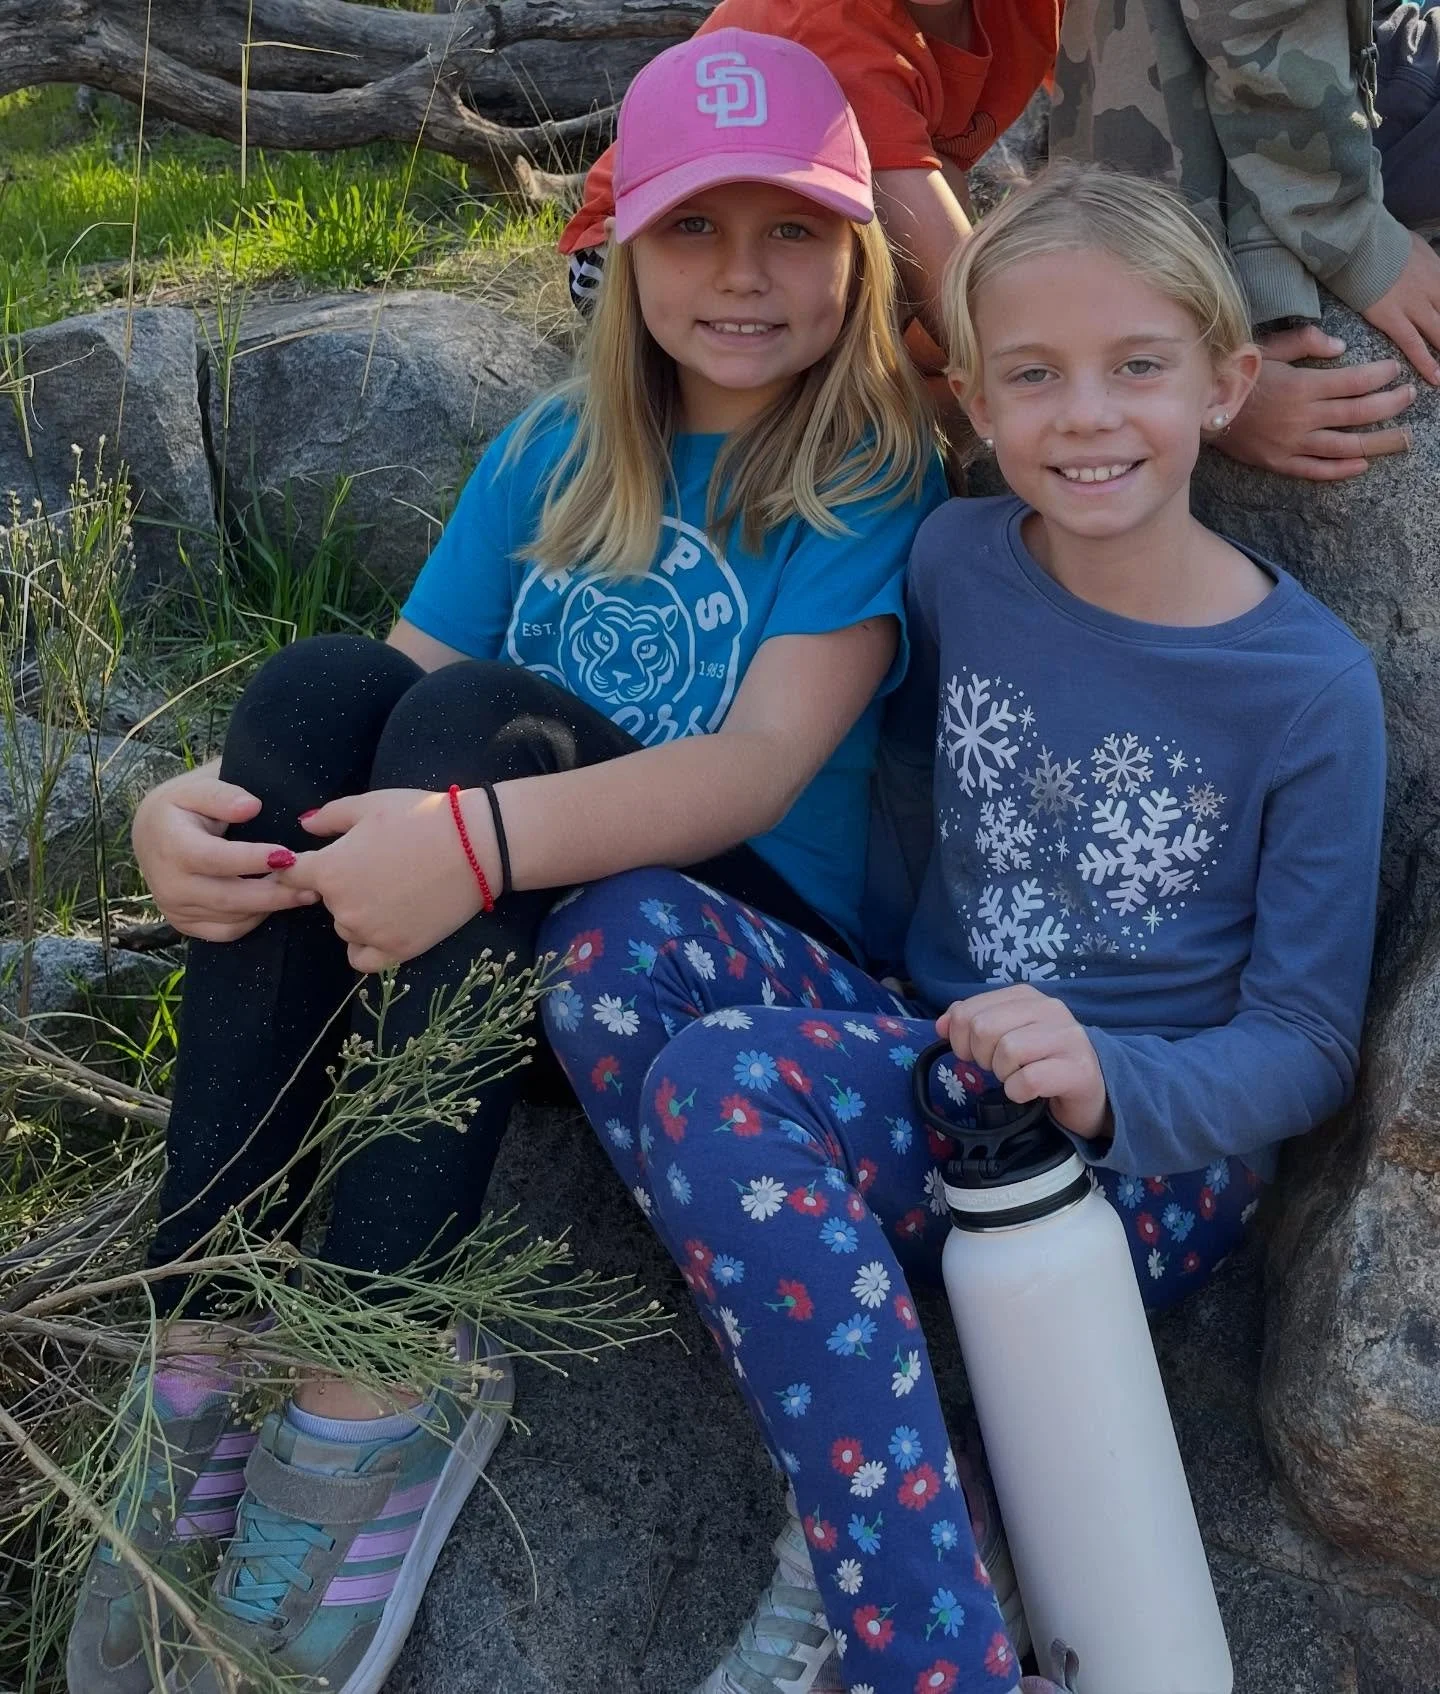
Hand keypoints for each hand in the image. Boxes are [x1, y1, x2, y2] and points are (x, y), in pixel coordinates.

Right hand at [131, 766, 317, 942]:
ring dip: (271, 907)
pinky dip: (255, 920)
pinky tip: (277, 903)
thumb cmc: (183, 805)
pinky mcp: (185, 923)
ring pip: (232, 917)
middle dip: (274, 893)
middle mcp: (169, 883)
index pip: (215, 859)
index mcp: (171, 845)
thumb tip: (251, 806)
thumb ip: (221, 795)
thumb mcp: (196, 787)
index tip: (288, 856)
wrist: (152, 833)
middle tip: (312, 885)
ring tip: (305, 891)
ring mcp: (175, 908)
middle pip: (229, 897)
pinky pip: (226, 931)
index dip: (252, 860)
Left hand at [274, 788, 494, 972]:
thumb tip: (304, 825)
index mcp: (328, 870)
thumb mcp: (369, 805)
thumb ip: (329, 817)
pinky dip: (367, 944)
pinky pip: (362, 958)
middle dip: (341, 885)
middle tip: (377, 866)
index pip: (289, 875)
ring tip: (393, 889)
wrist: (475, 846)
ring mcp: (369, 933)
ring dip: (357, 913)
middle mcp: (341, 907)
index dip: (302, 866)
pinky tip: (384, 924)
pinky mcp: (397, 951)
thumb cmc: (420, 817)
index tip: (321, 860)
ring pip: (345, 927)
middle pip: (323, 901)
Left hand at [936, 985, 1108, 1139]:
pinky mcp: (1079, 1069)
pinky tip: (1028, 1093)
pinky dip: (1018, 1092)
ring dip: (1003, 1074)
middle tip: (998, 1069)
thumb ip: (972, 1023)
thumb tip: (941, 1025)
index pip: (969, 1010)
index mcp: (1027, 996)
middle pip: (984, 1028)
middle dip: (981, 1057)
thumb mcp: (1005, 1035)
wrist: (1092, 1091)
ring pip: (1007, 1051)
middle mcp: (1050, 1009)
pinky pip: (1027, 1080)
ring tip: (1017, 1077)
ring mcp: (1068, 1037)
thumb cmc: (1042, 1062)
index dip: (959, 1038)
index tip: (972, 1054)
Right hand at [1217, 325, 1413, 480]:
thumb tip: (1340, 347)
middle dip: (1390, 404)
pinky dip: (1342, 469)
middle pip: (1359, 413)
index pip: (1354, 381)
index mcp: (1302, 386)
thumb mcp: (1267, 347)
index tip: (1395, 370)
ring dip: (1379, 441)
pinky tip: (1362, 464)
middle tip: (1409, 397)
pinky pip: (1316, 470)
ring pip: (1346, 445)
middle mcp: (1303, 417)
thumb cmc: (1232, 374)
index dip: (1380, 376)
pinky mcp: (1279, 462)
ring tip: (1403, 438)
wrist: (1196, 410)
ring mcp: (1292, 444)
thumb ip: (1306, 342)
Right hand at [1361, 232, 1439, 386]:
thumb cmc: (1384, 242)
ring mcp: (1414, 306)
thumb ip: (1428, 261)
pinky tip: (1435, 378)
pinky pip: (1413, 344)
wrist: (1361, 245)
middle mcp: (1432, 290)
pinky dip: (1426, 362)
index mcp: (1438, 273)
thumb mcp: (1417, 245)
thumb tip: (1429, 266)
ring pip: (1439, 333)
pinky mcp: (1393, 319)